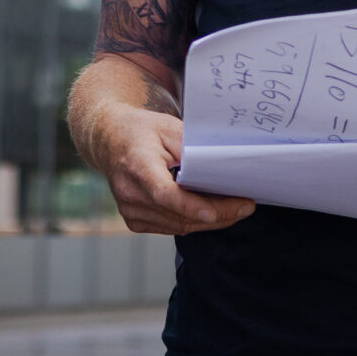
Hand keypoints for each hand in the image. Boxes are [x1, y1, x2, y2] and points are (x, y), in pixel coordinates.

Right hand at [100, 105, 255, 235]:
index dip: (190, 206)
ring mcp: (129, 210)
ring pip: (178, 226)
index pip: (164, 193)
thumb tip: (225, 169)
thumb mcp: (169, 128)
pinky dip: (194, 222)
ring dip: (210, 221)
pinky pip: (171, 227)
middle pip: (178, 214)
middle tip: (247, 207)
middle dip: (217, 214)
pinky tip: (213, 212)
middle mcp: (129, 192)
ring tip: (237, 209)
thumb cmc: (143, 131)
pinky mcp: (133, 220)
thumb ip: (193, 150)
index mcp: (137, 164)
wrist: (110, 140)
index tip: (216, 212)